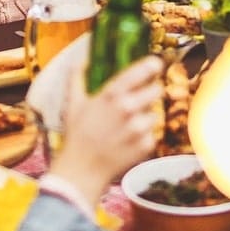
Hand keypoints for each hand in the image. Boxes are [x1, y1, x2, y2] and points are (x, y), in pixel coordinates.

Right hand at [47, 56, 164, 197]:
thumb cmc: (77, 136)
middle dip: (151, 92)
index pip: (139, 72)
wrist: (83, 170)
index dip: (151, 65)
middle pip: (156, 90)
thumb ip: (76, 78)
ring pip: (154, 114)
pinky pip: (152, 133)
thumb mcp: (73, 104)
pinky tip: (128, 141)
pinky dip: (143, 136)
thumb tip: (80, 61)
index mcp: (111, 95)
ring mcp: (139, 128)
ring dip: (145, 117)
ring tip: (127, 126)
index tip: (155, 64)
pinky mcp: (146, 145)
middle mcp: (128, 109)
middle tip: (140, 99)